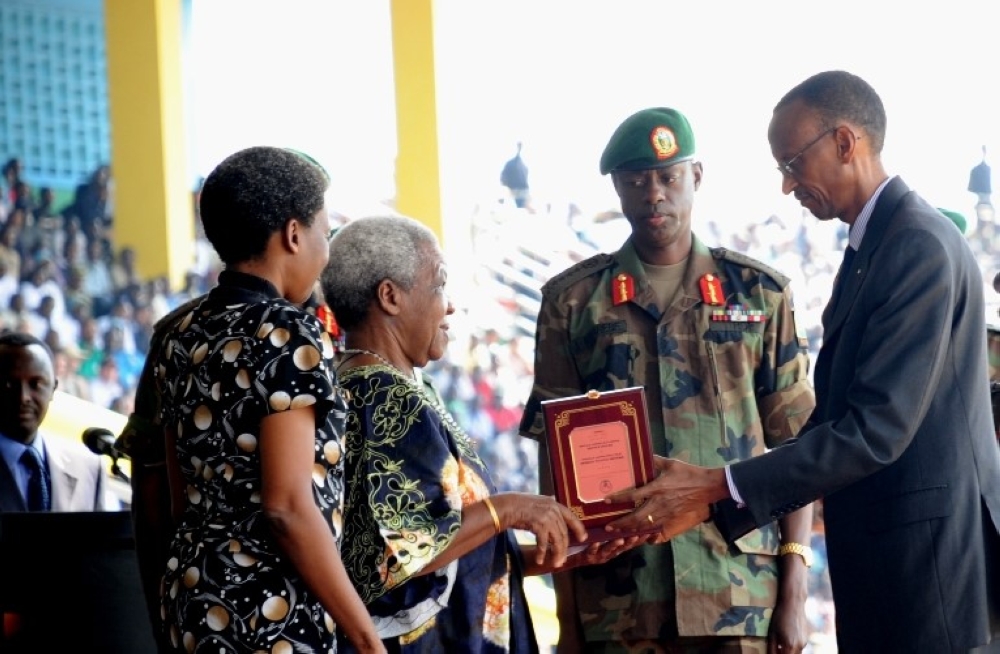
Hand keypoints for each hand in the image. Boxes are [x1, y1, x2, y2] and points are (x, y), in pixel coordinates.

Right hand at [493, 493, 587, 566]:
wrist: (507, 506)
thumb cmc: (519, 505)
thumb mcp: (538, 503)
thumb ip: (547, 508)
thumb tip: (554, 510)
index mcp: (554, 504)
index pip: (572, 517)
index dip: (579, 529)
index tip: (583, 538)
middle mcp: (553, 510)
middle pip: (564, 533)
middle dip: (563, 549)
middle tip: (561, 560)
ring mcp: (547, 517)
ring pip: (557, 540)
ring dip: (556, 554)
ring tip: (555, 563)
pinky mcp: (539, 525)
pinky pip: (544, 543)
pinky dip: (542, 553)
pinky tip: (539, 560)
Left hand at [564, 533, 650, 568]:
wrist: (573, 556)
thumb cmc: (590, 542)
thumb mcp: (605, 536)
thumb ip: (615, 529)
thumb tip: (627, 515)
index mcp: (616, 547)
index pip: (631, 542)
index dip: (640, 538)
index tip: (650, 532)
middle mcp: (610, 553)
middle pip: (623, 547)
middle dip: (630, 541)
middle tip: (637, 535)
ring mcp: (600, 556)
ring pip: (609, 550)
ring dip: (615, 544)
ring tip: (620, 539)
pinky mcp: (589, 557)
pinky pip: (591, 551)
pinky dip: (594, 547)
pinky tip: (596, 542)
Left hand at [602, 457, 726, 539]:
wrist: (708, 486)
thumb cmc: (689, 473)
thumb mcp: (671, 463)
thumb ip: (655, 460)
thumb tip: (644, 454)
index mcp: (657, 488)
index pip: (633, 495)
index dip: (618, 499)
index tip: (606, 501)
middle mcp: (660, 503)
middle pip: (636, 517)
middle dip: (621, 524)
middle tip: (608, 527)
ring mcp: (667, 513)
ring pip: (645, 525)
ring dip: (631, 530)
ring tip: (618, 532)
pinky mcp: (673, 518)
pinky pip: (657, 528)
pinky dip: (645, 532)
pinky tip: (637, 534)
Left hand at [767, 597, 808, 653]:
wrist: (793, 603)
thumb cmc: (779, 616)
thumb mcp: (772, 632)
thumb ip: (772, 647)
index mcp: (790, 645)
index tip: (773, 653)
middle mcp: (799, 646)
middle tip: (777, 649)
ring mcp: (804, 642)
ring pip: (796, 653)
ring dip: (788, 651)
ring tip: (780, 644)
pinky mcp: (806, 638)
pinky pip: (799, 647)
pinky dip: (793, 647)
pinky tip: (786, 638)